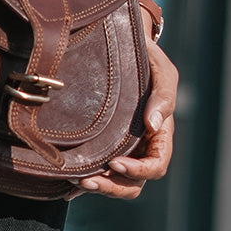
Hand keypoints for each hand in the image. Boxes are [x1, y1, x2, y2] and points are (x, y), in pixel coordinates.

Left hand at [72, 38, 177, 199]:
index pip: (155, 166)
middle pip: (133, 183)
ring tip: (74, 180)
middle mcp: (140, 148)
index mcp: (159, 136)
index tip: (115, 163)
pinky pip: (94, 172)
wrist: (120, 43)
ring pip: (113, 182)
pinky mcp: (100, 146)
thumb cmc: (146, 58)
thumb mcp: (162, 70)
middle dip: (112, 187)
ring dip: (96, 187)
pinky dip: (81, 184)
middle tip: (87, 181)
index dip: (138, 171)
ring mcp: (120, 149)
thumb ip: (164, 96)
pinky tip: (65, 187)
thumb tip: (154, 125)